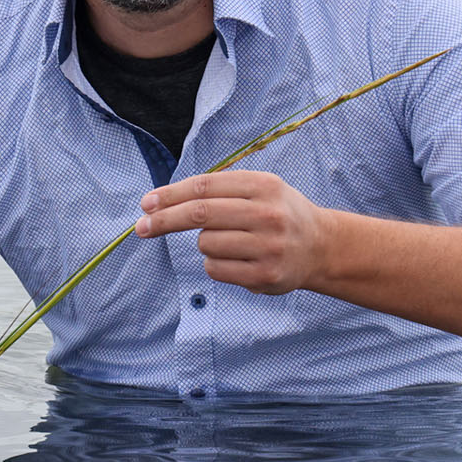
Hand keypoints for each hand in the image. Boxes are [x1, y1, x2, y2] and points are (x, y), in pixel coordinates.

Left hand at [133, 170, 329, 294]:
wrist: (321, 246)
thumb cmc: (276, 213)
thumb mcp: (258, 188)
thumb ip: (217, 190)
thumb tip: (159, 202)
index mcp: (264, 185)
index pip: (204, 187)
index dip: (170, 195)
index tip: (146, 203)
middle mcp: (268, 214)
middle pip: (200, 214)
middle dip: (164, 220)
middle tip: (141, 226)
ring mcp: (268, 246)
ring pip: (206, 244)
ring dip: (205, 244)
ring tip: (231, 241)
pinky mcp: (266, 275)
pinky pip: (215, 269)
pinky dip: (214, 264)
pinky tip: (237, 259)